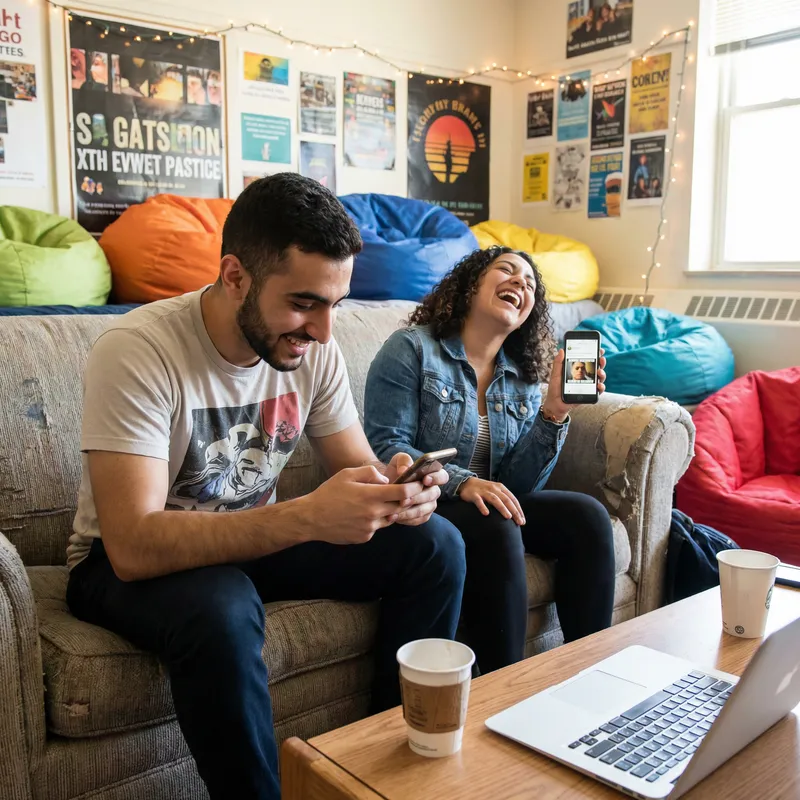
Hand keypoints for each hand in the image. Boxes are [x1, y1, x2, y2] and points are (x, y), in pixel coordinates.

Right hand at [301, 465, 428, 543]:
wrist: (311, 518)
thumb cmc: (329, 493)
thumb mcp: (347, 474)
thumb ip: (370, 473)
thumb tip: (386, 480)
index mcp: (370, 495)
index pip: (403, 492)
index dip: (414, 487)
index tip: (418, 484)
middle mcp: (373, 513)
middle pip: (401, 507)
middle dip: (405, 500)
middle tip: (404, 493)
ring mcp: (370, 527)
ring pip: (390, 518)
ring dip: (389, 511)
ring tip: (376, 503)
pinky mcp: (365, 537)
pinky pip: (377, 527)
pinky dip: (375, 521)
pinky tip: (361, 515)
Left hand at [384, 452, 447, 526]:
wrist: (386, 486)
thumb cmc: (396, 471)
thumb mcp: (398, 461)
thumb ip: (403, 461)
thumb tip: (405, 470)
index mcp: (432, 474)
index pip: (442, 476)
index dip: (436, 478)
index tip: (425, 479)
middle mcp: (434, 490)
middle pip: (433, 495)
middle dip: (418, 497)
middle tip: (403, 500)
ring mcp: (429, 504)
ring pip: (424, 509)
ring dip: (410, 511)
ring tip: (394, 511)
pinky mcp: (423, 516)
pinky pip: (418, 519)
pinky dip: (406, 519)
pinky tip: (394, 517)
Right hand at [458, 478, 524, 525]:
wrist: (467, 482)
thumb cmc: (484, 490)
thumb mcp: (496, 492)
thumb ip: (504, 500)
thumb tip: (515, 514)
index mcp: (501, 488)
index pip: (513, 499)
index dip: (519, 510)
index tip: (523, 521)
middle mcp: (494, 489)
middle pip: (506, 500)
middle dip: (514, 511)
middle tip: (519, 522)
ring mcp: (484, 491)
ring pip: (495, 499)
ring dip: (502, 508)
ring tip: (508, 517)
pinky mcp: (474, 494)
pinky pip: (478, 501)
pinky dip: (483, 506)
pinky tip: (486, 514)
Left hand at [542, 348, 606, 420]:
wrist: (555, 403)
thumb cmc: (555, 388)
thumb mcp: (555, 374)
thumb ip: (558, 363)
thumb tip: (561, 350)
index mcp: (578, 370)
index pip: (589, 360)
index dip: (595, 354)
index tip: (599, 349)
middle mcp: (586, 376)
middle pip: (597, 367)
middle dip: (601, 362)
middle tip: (601, 359)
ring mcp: (589, 385)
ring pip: (600, 378)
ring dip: (602, 374)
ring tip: (599, 372)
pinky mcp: (590, 394)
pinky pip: (598, 391)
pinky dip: (601, 387)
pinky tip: (599, 385)